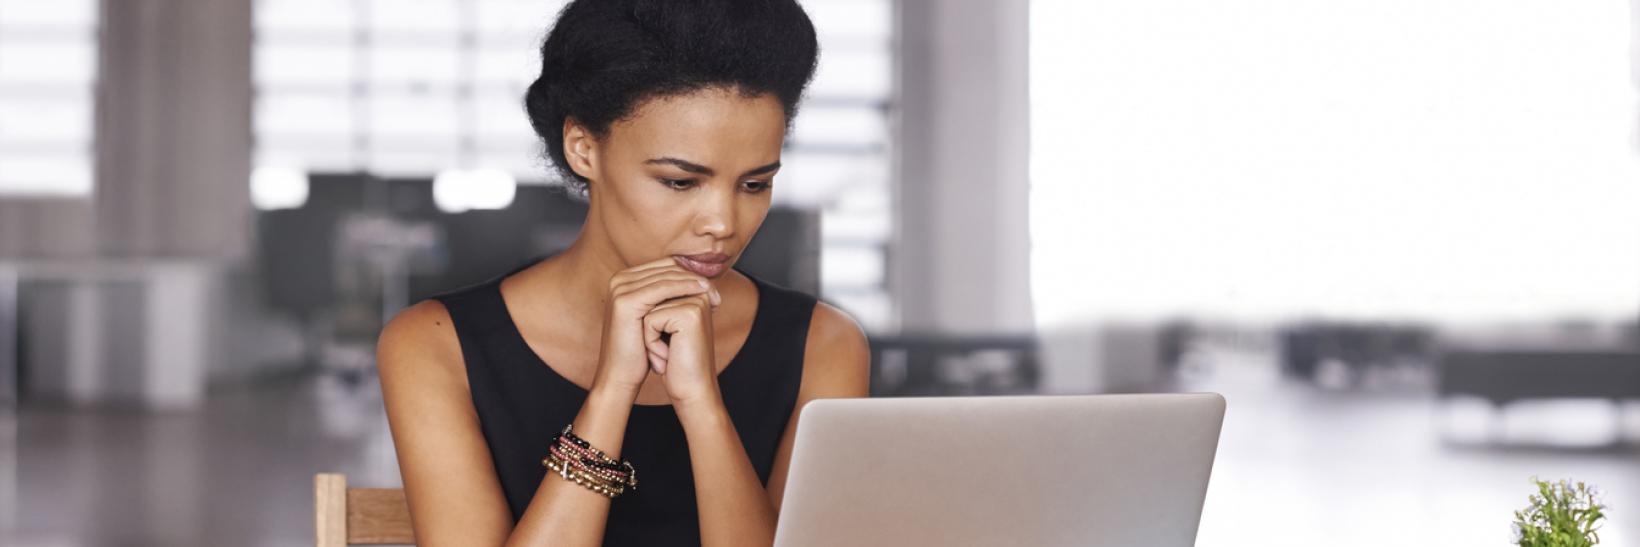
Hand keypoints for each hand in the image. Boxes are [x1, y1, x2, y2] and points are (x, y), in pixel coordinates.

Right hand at [591, 257, 718, 397]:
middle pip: (666, 268)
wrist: (620, 375)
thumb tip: (697, 284)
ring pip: (667, 276)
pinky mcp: (625, 300)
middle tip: (716, 293)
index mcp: (625, 280)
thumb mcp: (653, 319)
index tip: (711, 289)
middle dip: (694, 278)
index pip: (665, 266)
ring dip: (693, 282)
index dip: (690, 275)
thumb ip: (667, 299)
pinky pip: (663, 288)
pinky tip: (701, 294)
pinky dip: (685, 288)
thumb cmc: (640, 352)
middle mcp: (620, 279)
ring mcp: (620, 288)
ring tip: (713, 294)